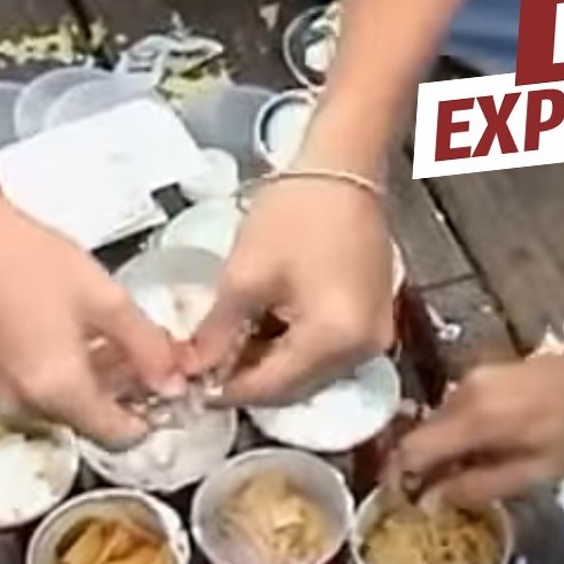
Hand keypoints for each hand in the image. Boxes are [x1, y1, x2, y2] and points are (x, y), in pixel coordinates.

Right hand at [0, 204, 180, 448]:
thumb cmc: (27, 259)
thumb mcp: (107, 301)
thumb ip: (148, 348)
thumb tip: (175, 383)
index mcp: (56, 390)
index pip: (118, 436)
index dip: (153, 416)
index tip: (169, 389)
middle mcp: (22, 402)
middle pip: (93, 418)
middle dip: (128, 390)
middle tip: (153, 352)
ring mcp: (0, 391)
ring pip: (69, 403)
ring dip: (101, 379)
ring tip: (123, 335)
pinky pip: (42, 387)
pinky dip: (70, 371)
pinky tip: (86, 334)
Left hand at [187, 177, 394, 404]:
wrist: (345, 171)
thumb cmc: (295, 215)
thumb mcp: (245, 276)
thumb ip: (217, 333)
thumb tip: (190, 370)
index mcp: (333, 340)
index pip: (271, 389)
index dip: (225, 392)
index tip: (186, 386)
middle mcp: (364, 350)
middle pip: (296, 388)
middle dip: (249, 380)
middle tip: (204, 366)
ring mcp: (376, 337)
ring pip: (312, 373)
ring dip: (272, 366)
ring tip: (231, 344)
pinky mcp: (376, 321)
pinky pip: (330, 353)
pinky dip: (296, 349)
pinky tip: (267, 328)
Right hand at [390, 354, 563, 506]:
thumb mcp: (533, 472)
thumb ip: (477, 486)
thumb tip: (430, 500)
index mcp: (473, 416)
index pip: (411, 447)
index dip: (400, 476)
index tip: (402, 499)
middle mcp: (465, 388)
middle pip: (424, 431)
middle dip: (423, 464)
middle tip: (436, 494)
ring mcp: (477, 374)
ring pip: (441, 416)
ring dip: (444, 445)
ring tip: (464, 473)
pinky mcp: (490, 368)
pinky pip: (460, 403)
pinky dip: (461, 427)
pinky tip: (482, 445)